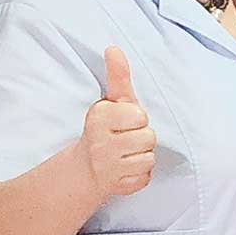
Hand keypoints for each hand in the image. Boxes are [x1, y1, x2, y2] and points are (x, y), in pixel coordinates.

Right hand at [81, 46, 156, 198]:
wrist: (86, 167)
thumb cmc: (107, 128)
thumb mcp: (112, 101)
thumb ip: (118, 76)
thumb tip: (114, 48)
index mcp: (99, 117)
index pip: (140, 116)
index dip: (137, 118)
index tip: (124, 122)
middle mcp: (99, 142)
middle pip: (148, 138)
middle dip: (142, 138)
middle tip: (126, 139)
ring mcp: (106, 167)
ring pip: (149, 159)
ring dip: (142, 157)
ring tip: (126, 154)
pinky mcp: (115, 186)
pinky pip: (145, 178)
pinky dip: (139, 175)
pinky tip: (125, 169)